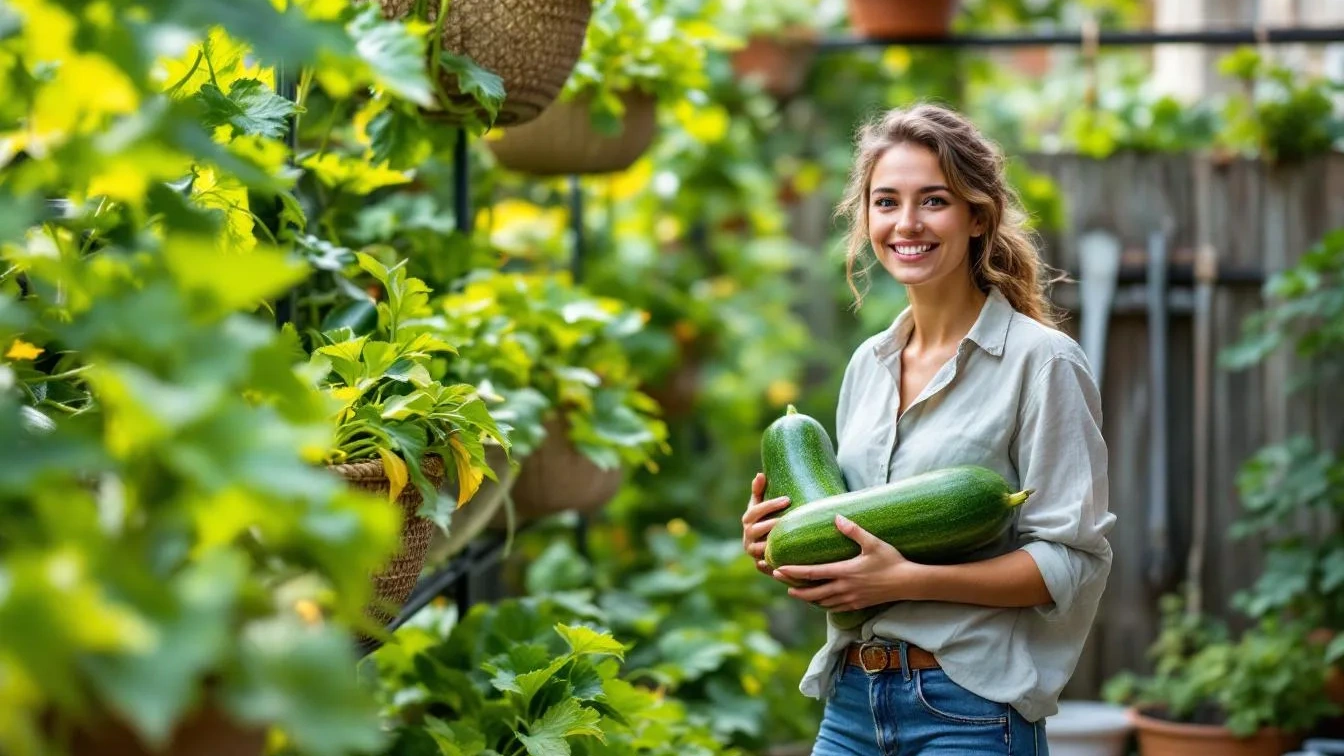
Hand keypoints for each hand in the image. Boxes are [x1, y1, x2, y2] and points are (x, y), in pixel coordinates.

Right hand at [741, 472, 788, 576]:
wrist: (764, 542)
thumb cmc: (766, 518)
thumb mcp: (761, 504)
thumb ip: (759, 490)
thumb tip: (760, 474)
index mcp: (747, 520)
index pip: (755, 511)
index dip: (770, 505)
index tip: (788, 499)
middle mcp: (747, 536)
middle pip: (757, 530)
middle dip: (773, 524)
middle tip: (791, 519)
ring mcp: (753, 552)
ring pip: (761, 549)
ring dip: (773, 545)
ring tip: (791, 540)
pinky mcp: (760, 566)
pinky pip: (766, 566)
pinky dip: (774, 565)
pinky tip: (788, 560)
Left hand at [773, 515, 927, 610]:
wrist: (908, 583)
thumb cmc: (891, 560)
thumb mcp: (873, 542)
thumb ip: (853, 530)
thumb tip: (836, 517)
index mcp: (845, 572)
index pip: (813, 573)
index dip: (794, 572)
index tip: (779, 569)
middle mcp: (844, 588)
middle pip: (812, 592)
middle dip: (793, 587)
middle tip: (778, 579)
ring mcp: (850, 599)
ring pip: (822, 602)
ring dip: (806, 597)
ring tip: (795, 590)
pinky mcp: (857, 605)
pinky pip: (834, 608)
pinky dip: (822, 604)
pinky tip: (819, 600)